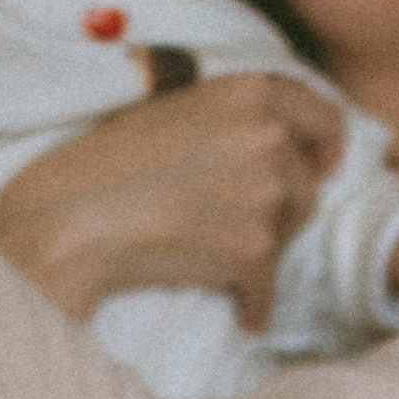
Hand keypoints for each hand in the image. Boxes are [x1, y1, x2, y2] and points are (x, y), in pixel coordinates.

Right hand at [0, 71, 346, 330]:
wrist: (73, 217)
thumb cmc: (111, 162)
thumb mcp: (181, 109)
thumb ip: (239, 119)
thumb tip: (286, 146)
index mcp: (252, 91)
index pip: (325, 117)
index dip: (325, 146)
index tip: (318, 166)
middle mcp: (269, 137)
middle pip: (305, 186)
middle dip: (278, 208)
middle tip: (223, 218)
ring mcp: (264, 195)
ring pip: (287, 235)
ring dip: (257, 250)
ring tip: (203, 247)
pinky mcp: (253, 250)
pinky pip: (267, 288)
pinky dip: (250, 303)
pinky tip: (232, 307)